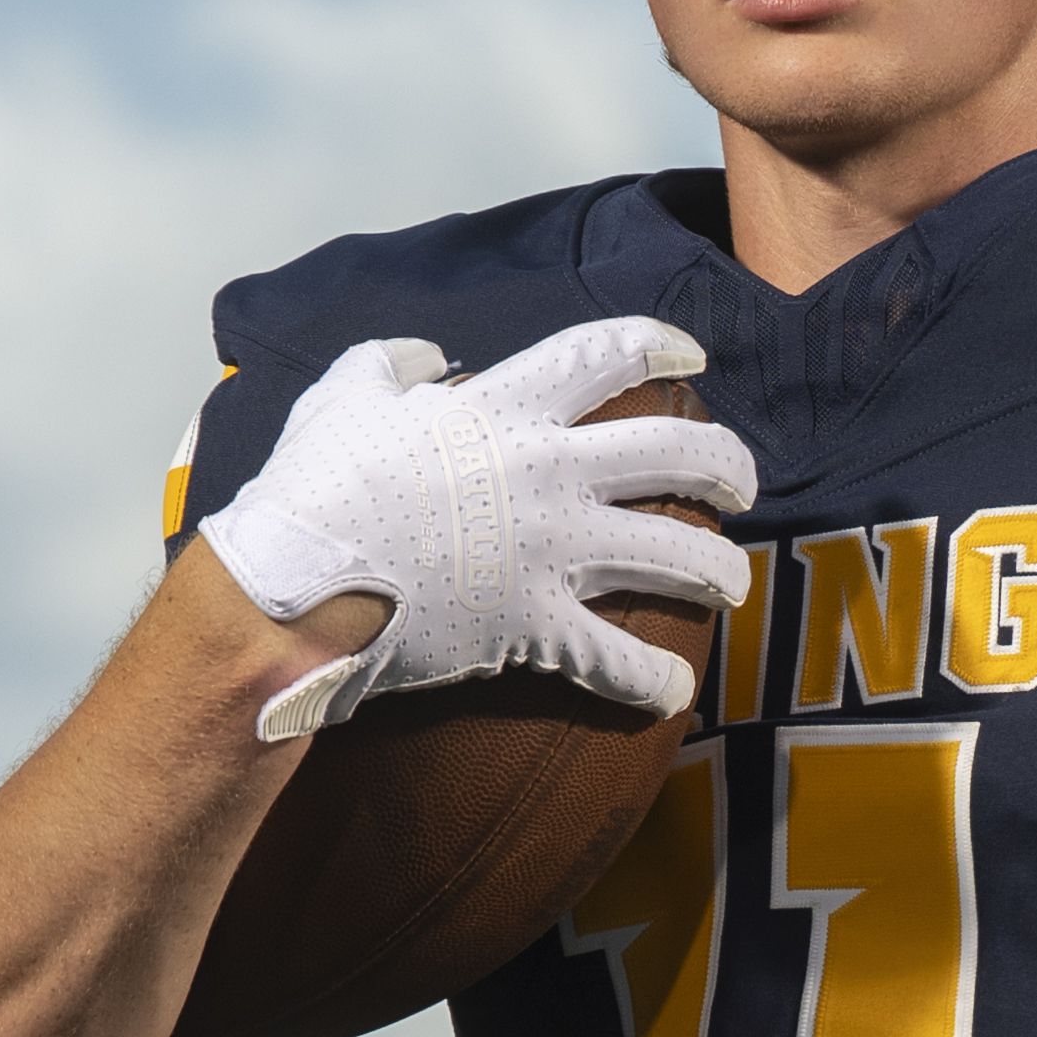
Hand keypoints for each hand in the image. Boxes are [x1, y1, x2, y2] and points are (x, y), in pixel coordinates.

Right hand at [203, 320, 758, 746]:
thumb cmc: (313, 488)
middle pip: (676, 455)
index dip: (663, 345)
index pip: (608, 354)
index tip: (692, 359)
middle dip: (726, 466)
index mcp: (507, 407)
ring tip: (732, 580)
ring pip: (675, 555)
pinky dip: (653, 681)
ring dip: (719, 569)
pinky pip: (619, 661)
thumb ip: (387, 362)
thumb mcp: (342, 396)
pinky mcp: (538, 628)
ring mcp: (553, 553)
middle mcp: (550, 473)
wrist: (296, 588)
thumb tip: (424, 356)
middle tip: (740, 485)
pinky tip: (673, 690)